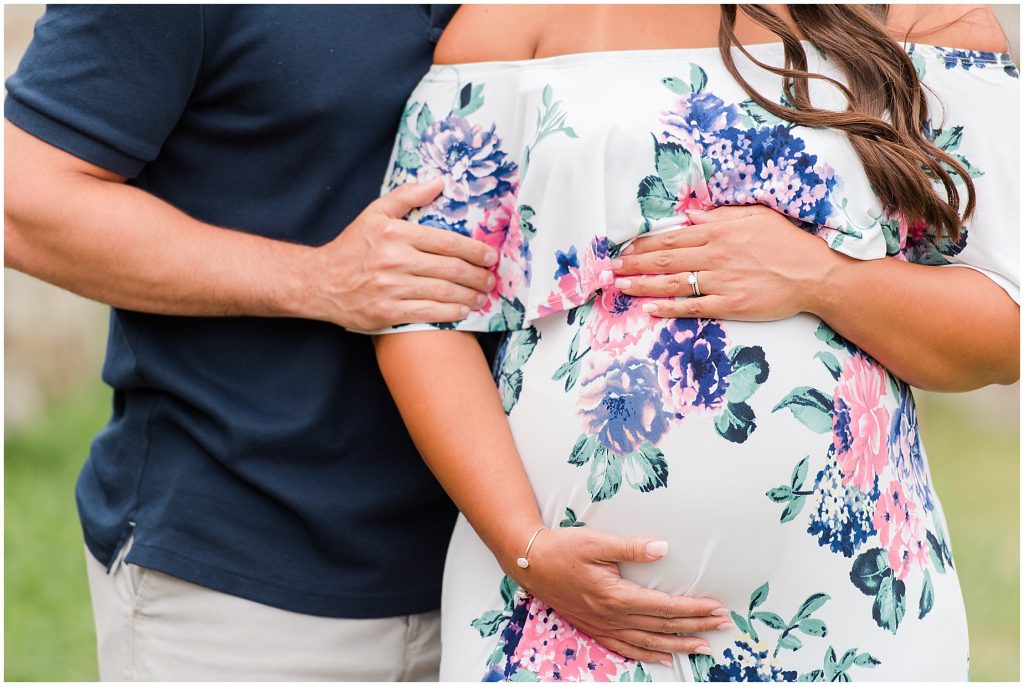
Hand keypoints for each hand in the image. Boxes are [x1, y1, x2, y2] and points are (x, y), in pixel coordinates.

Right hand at [302, 179, 497, 329]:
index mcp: (396, 233)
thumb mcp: (374, 213)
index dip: (474, 250)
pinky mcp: (386, 312)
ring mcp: (390, 288)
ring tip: (482, 297)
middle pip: (450, 269)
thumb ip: (407, 197)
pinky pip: (427, 313)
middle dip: (477, 276)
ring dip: (469, 296)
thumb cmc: (352, 247)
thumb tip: (439, 182)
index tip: (490, 256)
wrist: (319, 282)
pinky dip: (450, 313)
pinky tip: (462, 311)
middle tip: (491, 280)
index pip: (447, 242)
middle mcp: (395, 260)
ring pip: (443, 292)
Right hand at [508, 526, 730, 664]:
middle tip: (723, 625)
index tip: (716, 607)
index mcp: (615, 596)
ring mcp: (602, 626)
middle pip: (662, 626)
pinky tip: (662, 657)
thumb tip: (662, 548)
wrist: (530, 562)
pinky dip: (647, 655)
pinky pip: (625, 648)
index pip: (665, 606)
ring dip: (678, 645)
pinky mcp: (594, 628)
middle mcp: (611, 616)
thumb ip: (631, 548)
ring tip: (703, 647)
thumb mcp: (596, 541)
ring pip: (648, 642)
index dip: (693, 608)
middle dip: (696, 627)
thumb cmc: (562, 548)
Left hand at [612, 205, 842, 320]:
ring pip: (672, 283)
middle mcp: (715, 255)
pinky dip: (668, 308)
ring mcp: (721, 281)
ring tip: (619, 286)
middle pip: (664, 259)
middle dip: (633, 264)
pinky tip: (649, 308)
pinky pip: (692, 306)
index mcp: (719, 231)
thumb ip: (721, 216)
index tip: (623, 249)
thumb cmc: (787, 243)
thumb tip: (691, 215)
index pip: (671, 237)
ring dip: (642, 285)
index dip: (643, 244)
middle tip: (609, 269)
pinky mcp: (729, 304)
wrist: (815, 274)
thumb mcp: (755, 218)